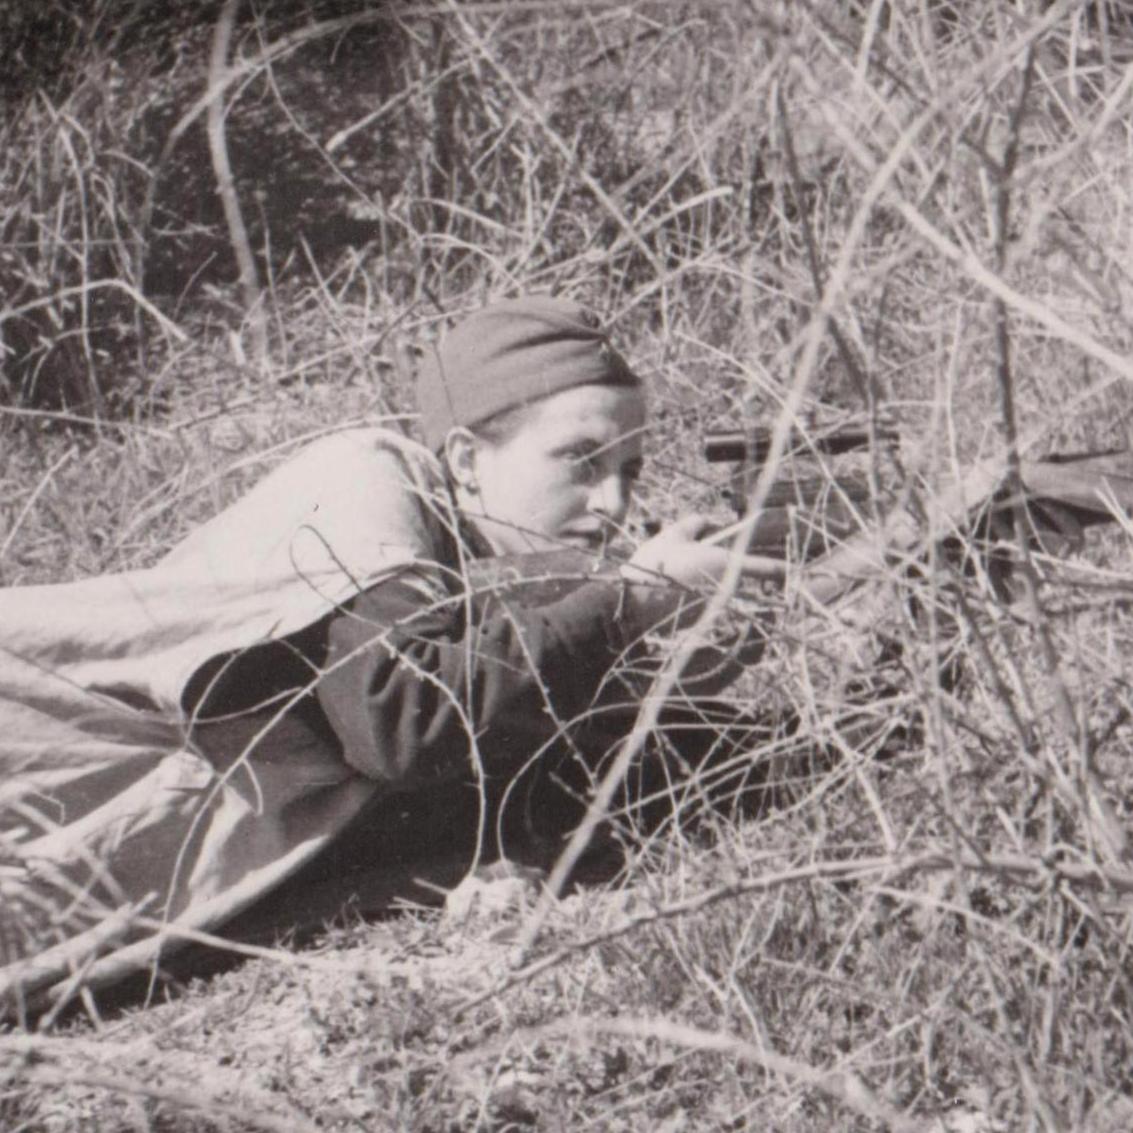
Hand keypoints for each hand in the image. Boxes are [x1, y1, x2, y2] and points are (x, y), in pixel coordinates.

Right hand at [619, 516, 783, 633]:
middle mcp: (726, 589)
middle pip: (740, 581)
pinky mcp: (700, 622)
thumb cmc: (653, 566)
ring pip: (721, 593)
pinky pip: (706, 605)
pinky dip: (698, 598)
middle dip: (737, 573)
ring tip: (684, 575)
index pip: (767, 568)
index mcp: (725, 565)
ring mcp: (715, 608)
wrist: (629, 606)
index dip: (782, 569)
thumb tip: (707, 520)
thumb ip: (694, 524)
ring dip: (713, 585)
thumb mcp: (673, 535)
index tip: (794, 570)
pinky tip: (675, 590)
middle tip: (718, 566)